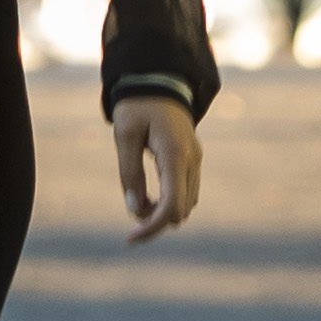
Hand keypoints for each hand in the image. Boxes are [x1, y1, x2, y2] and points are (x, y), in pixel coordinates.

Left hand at [113, 97, 200, 240]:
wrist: (158, 82)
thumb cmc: (137, 107)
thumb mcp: (124, 137)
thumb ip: (130, 174)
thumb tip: (136, 210)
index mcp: (175, 154)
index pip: (172, 205)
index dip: (152, 227)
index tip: (130, 238)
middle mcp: (192, 160)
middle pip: (181, 211)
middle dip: (156, 221)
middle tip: (130, 216)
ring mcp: (196, 161)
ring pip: (186, 204)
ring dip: (163, 213)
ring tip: (138, 201)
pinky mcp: (193, 161)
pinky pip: (185, 192)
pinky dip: (169, 202)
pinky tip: (150, 196)